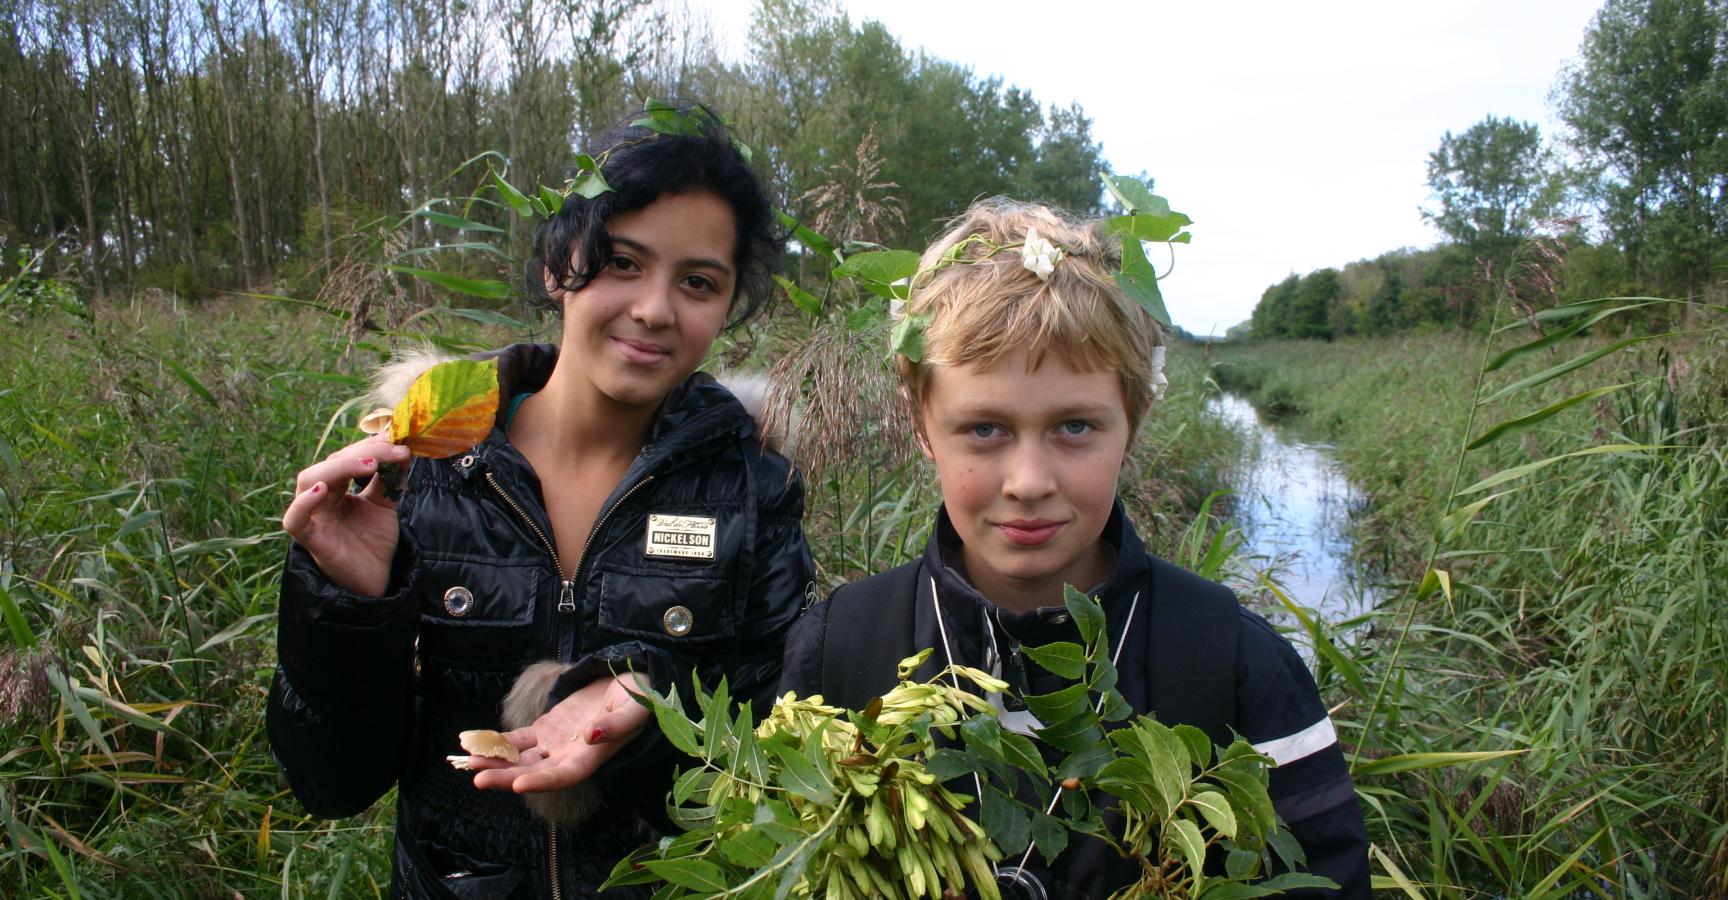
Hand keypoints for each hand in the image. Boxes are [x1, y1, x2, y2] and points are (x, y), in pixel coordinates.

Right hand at [282, 434, 411, 596]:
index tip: (399, 439)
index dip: (371, 445)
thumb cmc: (373, 541)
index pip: (347, 456)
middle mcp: (320, 497)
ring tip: (370, 465)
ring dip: (340, 467)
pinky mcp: (310, 539)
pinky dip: (304, 503)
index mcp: (336, 486)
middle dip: (364, 452)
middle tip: (393, 450)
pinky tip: (323, 490)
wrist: (375, 580)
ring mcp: (313, 516)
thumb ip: (390, 480)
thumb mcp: (385, 504)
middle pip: (331, 463)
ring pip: (309, 480)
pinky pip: (295, 519)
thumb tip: (404, 450)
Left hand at [469, 673, 651, 793]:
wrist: (630, 684)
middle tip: (477, 777)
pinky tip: (475, 743)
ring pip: (520, 759)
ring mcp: (554, 744)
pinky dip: (497, 742)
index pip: (563, 776)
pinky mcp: (545, 728)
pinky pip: (517, 740)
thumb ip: (616, 725)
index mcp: (591, 757)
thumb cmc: (638, 700)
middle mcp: (568, 756)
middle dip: (505, 777)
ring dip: (495, 762)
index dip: (541, 782)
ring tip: (469, 761)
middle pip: (533, 773)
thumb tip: (593, 736)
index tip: (517, 784)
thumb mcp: (634, 710)